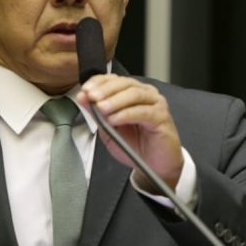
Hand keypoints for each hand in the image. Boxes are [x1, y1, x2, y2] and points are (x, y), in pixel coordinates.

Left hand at [77, 74, 182, 190]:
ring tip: (101, 108)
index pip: (114, 79)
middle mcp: (145, 93)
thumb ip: (96, 113)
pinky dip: (126, 114)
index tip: (85, 90)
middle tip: (92, 97)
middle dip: (105, 90)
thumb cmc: (134, 145)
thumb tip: (82, 97)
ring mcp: (156, 104)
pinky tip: (114, 119)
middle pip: (124, 84)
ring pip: (134, 94)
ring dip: (115, 100)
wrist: (154, 166)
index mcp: (132, 92)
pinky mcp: (162, 117)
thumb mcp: (109, 128)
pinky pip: (143, 112)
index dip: (99, 82)